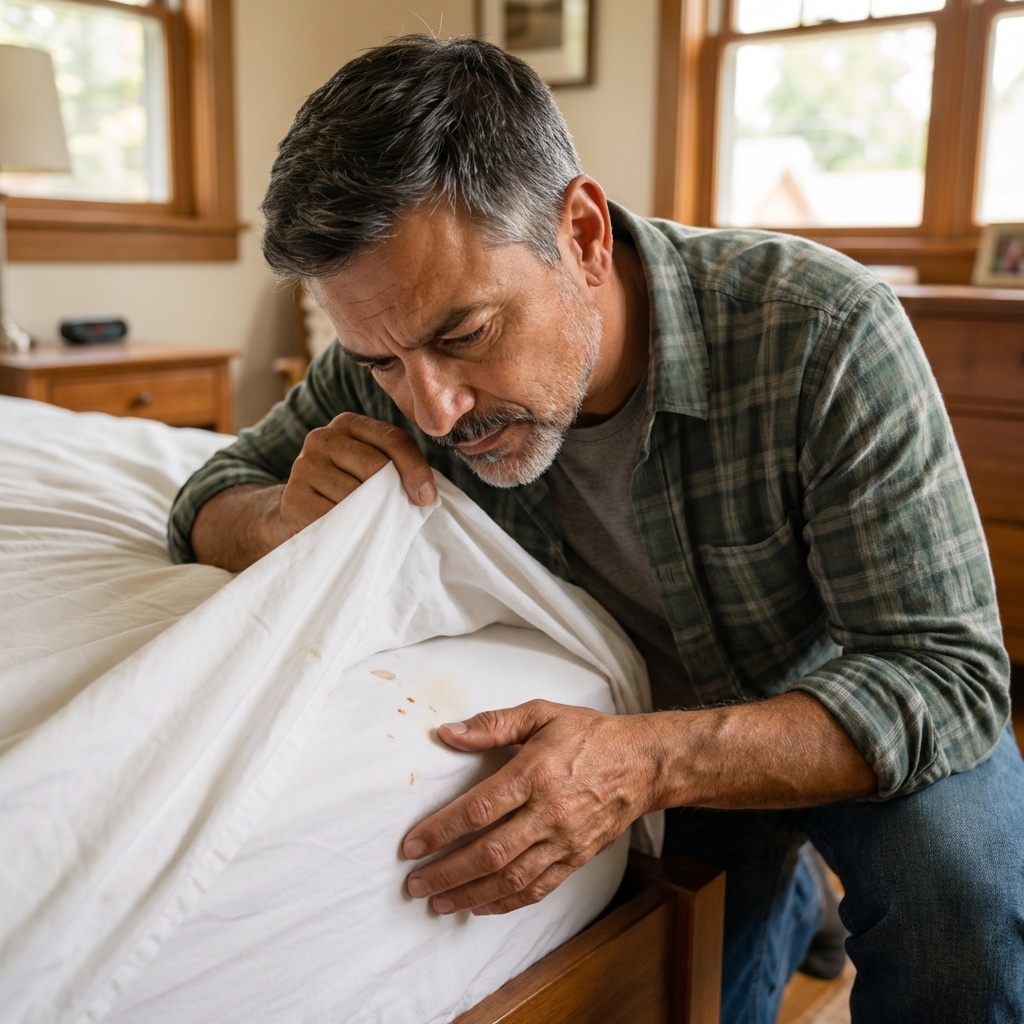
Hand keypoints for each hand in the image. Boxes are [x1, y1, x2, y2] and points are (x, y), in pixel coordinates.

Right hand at [271, 412, 435, 544]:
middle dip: (396, 493)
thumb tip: (426, 494)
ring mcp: (304, 466)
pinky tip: (353, 533)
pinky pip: (337, 517)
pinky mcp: (294, 498)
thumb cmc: (349, 492)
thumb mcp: (372, 471)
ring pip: (357, 494)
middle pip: (376, 465)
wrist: (300, 515)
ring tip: (373, 524)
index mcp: (348, 424)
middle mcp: (322, 438)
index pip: (393, 439)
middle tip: (403, 515)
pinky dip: (352, 529)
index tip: (427, 497)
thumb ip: (396, 467)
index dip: (416, 469)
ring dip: (373, 515)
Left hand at [401, 700, 665, 915]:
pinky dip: (506, 903)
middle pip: (490, 852)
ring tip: (438, 902)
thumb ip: (493, 724)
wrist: (643, 763)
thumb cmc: (589, 734)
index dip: (442, 830)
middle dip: (447, 872)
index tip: (411, 845)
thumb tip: (448, 733)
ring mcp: (565, 840)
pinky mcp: (577, 858)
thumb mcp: (541, 713)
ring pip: (511, 879)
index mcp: (536, 772)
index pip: (479, 808)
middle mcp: (550, 812)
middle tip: (414, 884)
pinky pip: (538, 888)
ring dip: (470, 894)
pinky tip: (480, 906)